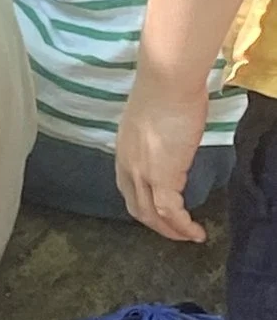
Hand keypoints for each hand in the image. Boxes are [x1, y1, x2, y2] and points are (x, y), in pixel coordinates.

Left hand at [117, 71, 211, 242]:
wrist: (168, 82)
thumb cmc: (165, 92)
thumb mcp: (151, 122)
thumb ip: (155, 139)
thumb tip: (168, 146)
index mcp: (123, 152)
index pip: (127, 188)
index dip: (142, 204)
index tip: (159, 212)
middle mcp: (128, 166)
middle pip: (137, 207)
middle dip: (156, 225)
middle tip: (175, 232)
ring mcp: (143, 172)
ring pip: (152, 214)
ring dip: (171, 231)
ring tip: (189, 237)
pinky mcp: (163, 176)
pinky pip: (171, 211)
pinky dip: (183, 226)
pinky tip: (196, 232)